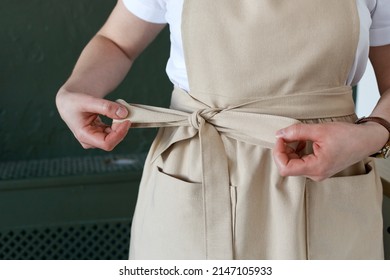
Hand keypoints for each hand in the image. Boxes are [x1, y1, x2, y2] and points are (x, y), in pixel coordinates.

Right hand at [56, 88, 130, 150]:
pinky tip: (117, 114)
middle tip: (125, 112)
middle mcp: (90, 140)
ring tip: (120, 110)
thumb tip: (124, 113)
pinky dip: (118, 123)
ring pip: (114, 136)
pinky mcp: (100, 134)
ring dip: (120, 125)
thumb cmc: (74, 101)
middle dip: (121, 128)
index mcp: (84, 135)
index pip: (106, 143)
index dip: (119, 134)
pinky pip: (113, 132)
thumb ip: (106, 107)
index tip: (127, 121)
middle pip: (112, 140)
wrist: (69, 102)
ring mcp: (95, 139)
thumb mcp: (88, 101)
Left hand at [272, 121, 387, 180]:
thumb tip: (279, 134)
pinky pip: (301, 163)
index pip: (285, 168)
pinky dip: (298, 152)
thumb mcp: (320, 130)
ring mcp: (317, 173)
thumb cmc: (348, 136)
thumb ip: (297, 132)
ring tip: (298, 137)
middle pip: (288, 166)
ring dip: (290, 150)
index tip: (281, 138)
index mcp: (316, 168)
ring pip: (293, 164)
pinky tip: (303, 141)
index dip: (278, 153)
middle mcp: (316, 174)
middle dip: (284, 150)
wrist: (366, 140)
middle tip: (288, 135)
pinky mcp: (319, 168)